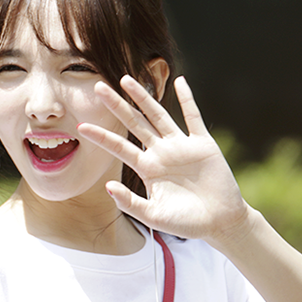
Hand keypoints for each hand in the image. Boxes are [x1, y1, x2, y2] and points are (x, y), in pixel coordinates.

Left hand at [77, 75, 251, 244]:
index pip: (119, 147)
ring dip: (143, 97)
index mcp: (147, 169)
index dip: (101, 136)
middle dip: (117, 105)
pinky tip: (180, 82)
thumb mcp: (153, 216)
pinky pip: (193, 118)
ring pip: (158, 115)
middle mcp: (161, 153)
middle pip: (134, 123)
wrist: (219, 223)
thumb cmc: (185, 222)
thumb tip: (107, 187)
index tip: (81, 126)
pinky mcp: (202, 145)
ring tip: (126, 79)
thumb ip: (130, 204)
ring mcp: (181, 146)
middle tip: (97, 87)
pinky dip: (187, 100)